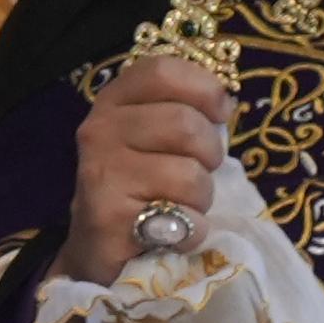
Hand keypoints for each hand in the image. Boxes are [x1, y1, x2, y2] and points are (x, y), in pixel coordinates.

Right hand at [56, 52, 231, 287]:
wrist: (98, 250)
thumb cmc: (140, 187)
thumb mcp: (151, 137)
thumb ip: (180, 111)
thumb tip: (224, 103)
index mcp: (115, 101)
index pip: (162, 72)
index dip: (204, 88)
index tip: (220, 112)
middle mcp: (100, 130)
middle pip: (184, 124)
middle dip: (210, 153)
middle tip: (200, 171)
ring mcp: (102, 173)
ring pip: (188, 174)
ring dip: (202, 197)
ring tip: (183, 205)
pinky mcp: (109, 218)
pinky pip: (183, 218)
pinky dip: (192, 231)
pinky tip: (173, 234)